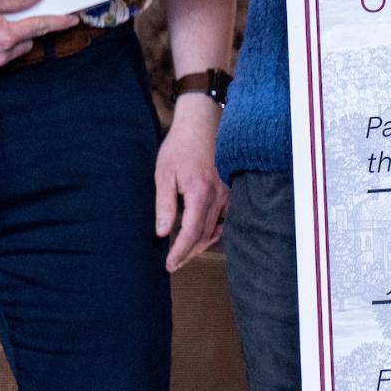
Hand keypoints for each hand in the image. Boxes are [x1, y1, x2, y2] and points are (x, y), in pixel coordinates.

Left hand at [155, 96, 226, 272]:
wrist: (200, 125)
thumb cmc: (179, 148)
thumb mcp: (163, 175)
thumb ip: (164, 205)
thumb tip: (162, 233)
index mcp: (200, 194)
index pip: (190, 233)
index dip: (180, 252)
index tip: (169, 265)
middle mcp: (218, 197)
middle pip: (205, 235)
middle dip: (189, 253)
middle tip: (173, 265)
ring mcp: (226, 194)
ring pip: (216, 229)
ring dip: (201, 245)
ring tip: (184, 255)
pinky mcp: (228, 190)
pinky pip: (224, 218)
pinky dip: (213, 232)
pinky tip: (201, 236)